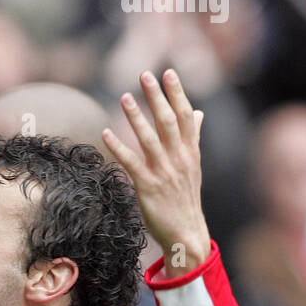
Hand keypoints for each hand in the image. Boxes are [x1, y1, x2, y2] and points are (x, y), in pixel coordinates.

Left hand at [102, 70, 209, 272]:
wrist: (186, 233)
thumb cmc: (186, 199)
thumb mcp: (194, 166)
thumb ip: (194, 137)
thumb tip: (200, 113)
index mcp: (191, 152)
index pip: (186, 116)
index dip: (177, 93)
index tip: (168, 73)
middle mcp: (179, 159)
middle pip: (168, 121)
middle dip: (157, 97)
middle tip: (145, 75)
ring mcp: (164, 173)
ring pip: (149, 139)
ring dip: (136, 117)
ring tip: (124, 97)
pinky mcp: (148, 188)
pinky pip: (130, 163)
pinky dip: (118, 147)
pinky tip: (106, 133)